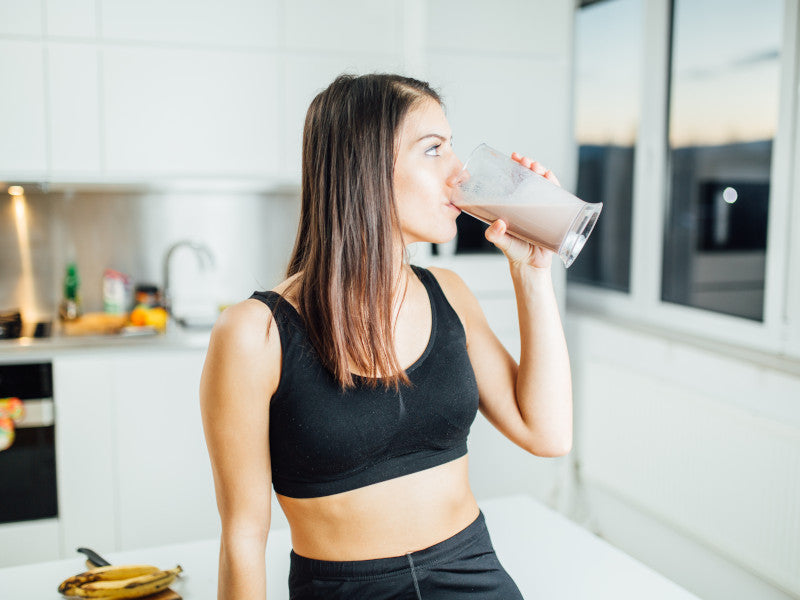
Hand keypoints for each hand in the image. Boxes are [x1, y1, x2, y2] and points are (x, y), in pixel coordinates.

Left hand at [484, 152, 560, 269]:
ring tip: (537, 167)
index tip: (514, 157)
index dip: (515, 167)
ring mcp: (541, 207)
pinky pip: (557, 196)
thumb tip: (499, 224)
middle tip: (526, 161)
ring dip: (541, 172)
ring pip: (543, 184)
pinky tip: (550, 177)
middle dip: (529, 166)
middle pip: (530, 178)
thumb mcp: (501, 241)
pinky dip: (554, 184)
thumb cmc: (514, 252)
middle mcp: (528, 203)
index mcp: (513, 205)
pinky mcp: (554, 214)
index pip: (514, 180)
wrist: (531, 265)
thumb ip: (495, 235)